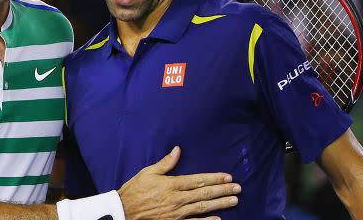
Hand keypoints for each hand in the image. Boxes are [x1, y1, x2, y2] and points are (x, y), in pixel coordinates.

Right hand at [117, 147, 239, 219]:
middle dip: (223, 190)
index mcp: (172, 184)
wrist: (124, 211)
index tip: (228, 176)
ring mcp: (177, 213)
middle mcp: (177, 199)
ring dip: (220, 204)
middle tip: (238, 188)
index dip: (215, 178)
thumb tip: (178, 150)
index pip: (198, 180)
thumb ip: (166, 163)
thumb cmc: (135, 190)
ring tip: (234, 200)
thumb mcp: (148, 172)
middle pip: (205, 193)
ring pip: (203, 207)